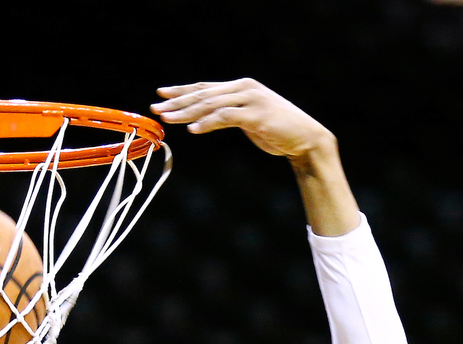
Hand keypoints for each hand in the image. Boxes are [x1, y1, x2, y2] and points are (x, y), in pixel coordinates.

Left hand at [151, 79, 335, 162]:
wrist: (305, 138)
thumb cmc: (276, 129)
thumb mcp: (247, 119)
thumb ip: (227, 114)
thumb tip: (202, 119)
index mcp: (240, 86)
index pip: (204, 87)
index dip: (181, 90)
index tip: (160, 93)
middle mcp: (244, 88)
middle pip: (203, 94)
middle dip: (177, 102)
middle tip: (156, 109)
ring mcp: (251, 99)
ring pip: (211, 104)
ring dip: (187, 112)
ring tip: (167, 119)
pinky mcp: (256, 114)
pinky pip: (226, 117)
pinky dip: (208, 123)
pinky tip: (193, 129)